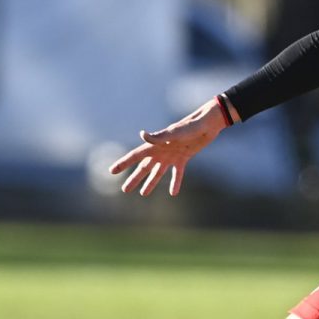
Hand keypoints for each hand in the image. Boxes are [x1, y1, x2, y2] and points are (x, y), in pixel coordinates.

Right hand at [107, 99, 227, 196]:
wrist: (207, 124)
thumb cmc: (189, 127)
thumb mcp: (174, 132)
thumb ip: (158, 137)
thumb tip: (142, 135)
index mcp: (155, 145)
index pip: (135, 156)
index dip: (123, 163)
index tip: (112, 171)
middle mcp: (161, 151)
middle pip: (144, 167)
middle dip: (135, 178)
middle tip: (125, 190)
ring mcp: (171, 155)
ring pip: (158, 172)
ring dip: (151, 183)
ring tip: (143, 194)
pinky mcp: (183, 158)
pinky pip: (178, 173)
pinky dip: (176, 182)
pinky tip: (173, 193)